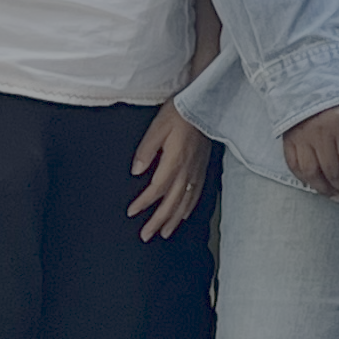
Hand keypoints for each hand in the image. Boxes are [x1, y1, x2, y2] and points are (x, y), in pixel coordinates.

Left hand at [127, 105, 214, 237]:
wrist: (206, 103)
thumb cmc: (181, 112)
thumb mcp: (157, 127)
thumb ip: (146, 150)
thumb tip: (136, 171)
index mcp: (174, 161)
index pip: (157, 190)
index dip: (144, 203)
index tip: (132, 213)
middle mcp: (187, 170)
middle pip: (172, 203)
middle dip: (158, 221)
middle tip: (147, 235)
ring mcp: (197, 171)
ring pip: (185, 202)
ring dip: (174, 220)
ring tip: (165, 232)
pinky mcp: (203, 168)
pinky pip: (196, 193)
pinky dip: (189, 207)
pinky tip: (184, 214)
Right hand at [283, 100, 338, 198]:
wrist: (307, 80)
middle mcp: (320, 131)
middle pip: (332, 170)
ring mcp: (301, 137)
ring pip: (312, 173)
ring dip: (325, 189)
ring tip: (336, 197)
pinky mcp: (287, 139)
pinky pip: (294, 166)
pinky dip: (304, 179)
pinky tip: (315, 186)